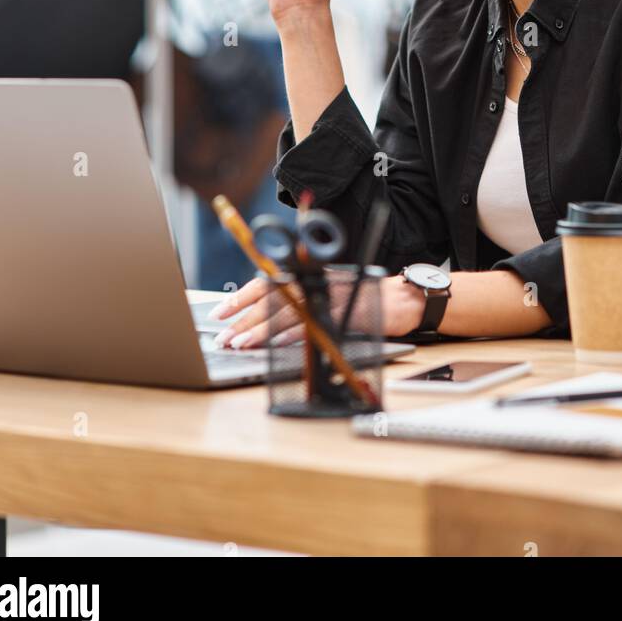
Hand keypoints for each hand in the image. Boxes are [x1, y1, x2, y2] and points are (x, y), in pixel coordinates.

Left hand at [210, 270, 426, 348]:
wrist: (401, 299)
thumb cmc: (361, 296)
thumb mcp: (327, 288)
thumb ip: (300, 295)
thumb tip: (262, 310)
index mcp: (309, 275)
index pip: (268, 282)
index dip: (242, 296)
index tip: (220, 311)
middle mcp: (316, 282)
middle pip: (273, 299)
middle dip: (244, 319)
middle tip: (223, 336)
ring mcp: (331, 298)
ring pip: (289, 314)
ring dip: (262, 331)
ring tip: (240, 344)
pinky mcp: (345, 315)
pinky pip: (315, 325)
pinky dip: (294, 336)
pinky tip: (275, 345)